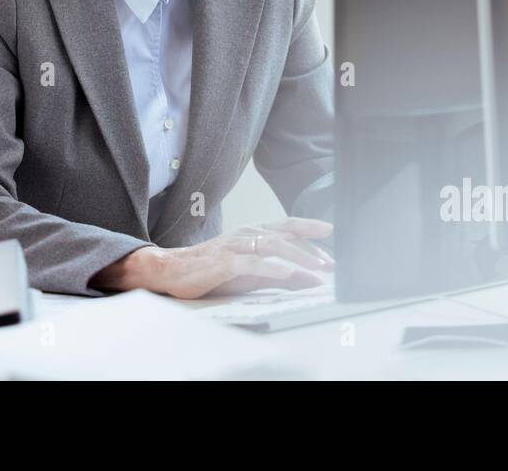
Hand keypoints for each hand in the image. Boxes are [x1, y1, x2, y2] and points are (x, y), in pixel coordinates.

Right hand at [96, 218, 334, 299]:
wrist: (172, 271)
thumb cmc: (213, 271)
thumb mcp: (252, 273)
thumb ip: (283, 275)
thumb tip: (314, 280)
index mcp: (253, 232)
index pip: (288, 226)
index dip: (312, 229)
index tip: (334, 235)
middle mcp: (247, 234)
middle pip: (286, 234)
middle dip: (312, 247)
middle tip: (332, 261)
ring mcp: (235, 246)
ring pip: (273, 246)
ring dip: (298, 257)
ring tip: (318, 267)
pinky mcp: (224, 262)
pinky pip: (252, 264)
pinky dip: (272, 268)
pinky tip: (287, 274)